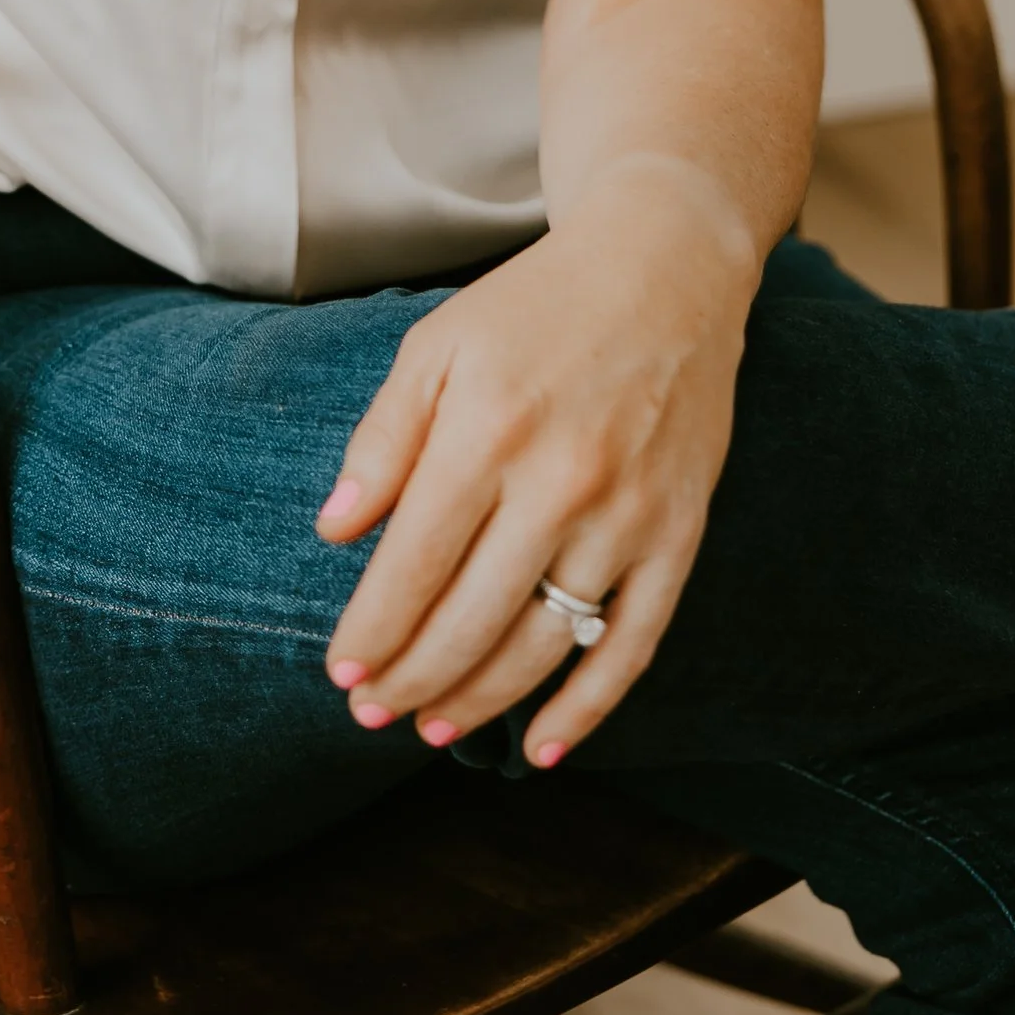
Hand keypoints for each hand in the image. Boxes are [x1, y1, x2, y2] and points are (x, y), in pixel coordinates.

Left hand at [315, 159, 755, 766]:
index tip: (340, 671)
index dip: (372, 630)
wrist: (666, 268)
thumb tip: (334, 530)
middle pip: (472, 619)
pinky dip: (588, 708)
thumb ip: (384, 439)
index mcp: (489, 429)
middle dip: (412, 679)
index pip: (414, 563)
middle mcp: (562, 480)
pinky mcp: (679, 534)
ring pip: (544, 644)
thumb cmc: (534, 308)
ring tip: (432, 728)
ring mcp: (628, 514)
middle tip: (372, 711)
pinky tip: (542, 746)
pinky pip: (633, 644)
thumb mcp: (436, 345)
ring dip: (481, 700)